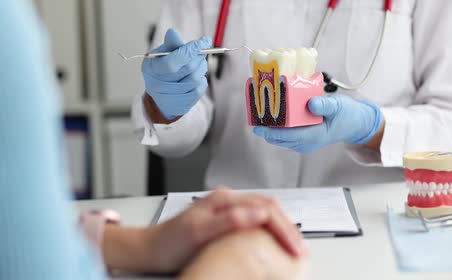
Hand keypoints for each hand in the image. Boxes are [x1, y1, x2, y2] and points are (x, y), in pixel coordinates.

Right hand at [142, 28, 211, 118]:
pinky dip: (202, 79)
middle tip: (202, 50)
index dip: (191, 50)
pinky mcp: (181, 105)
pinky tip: (197, 74)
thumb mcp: (161, 54)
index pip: (174, 60)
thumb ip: (170, 44)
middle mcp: (158, 85)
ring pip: (195, 79)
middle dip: (199, 57)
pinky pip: (199, 89)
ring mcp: (169, 97)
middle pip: (188, 69)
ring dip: (201, 67)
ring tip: (199, 62)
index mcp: (151, 69)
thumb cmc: (161, 68)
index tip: (204, 41)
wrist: (159, 95)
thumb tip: (173, 33)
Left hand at [144, 188, 306, 272]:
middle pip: (269, 208)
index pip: (265, 207)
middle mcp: (227, 201)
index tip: (295, 248)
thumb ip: (227, 220)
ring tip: (293, 248)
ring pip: (264, 214)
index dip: (284, 228)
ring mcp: (226, 210)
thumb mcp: (197, 232)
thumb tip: (256, 213)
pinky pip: (255, 222)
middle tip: (301, 251)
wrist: (150, 249)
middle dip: (288, 229)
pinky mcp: (224, 221)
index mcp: (223, 200)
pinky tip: (273, 245)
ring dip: (281, 229)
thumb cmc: (169, 242)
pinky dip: (269, 232)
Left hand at [253, 95, 382, 152]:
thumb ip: (325, 105)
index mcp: (313, 137)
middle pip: (278, 137)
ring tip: (259, 111)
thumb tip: (311, 104)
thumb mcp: (339, 107)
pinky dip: (276, 125)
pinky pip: (284, 133)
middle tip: (254, 111)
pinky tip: (271, 113)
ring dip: (269, 126)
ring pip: (279, 136)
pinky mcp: (301, 138)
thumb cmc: (348, 116)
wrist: (356, 123)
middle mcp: (305, 142)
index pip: (286, 136)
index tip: (257, 125)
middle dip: (265, 127)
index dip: (270, 131)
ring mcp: (303, 142)